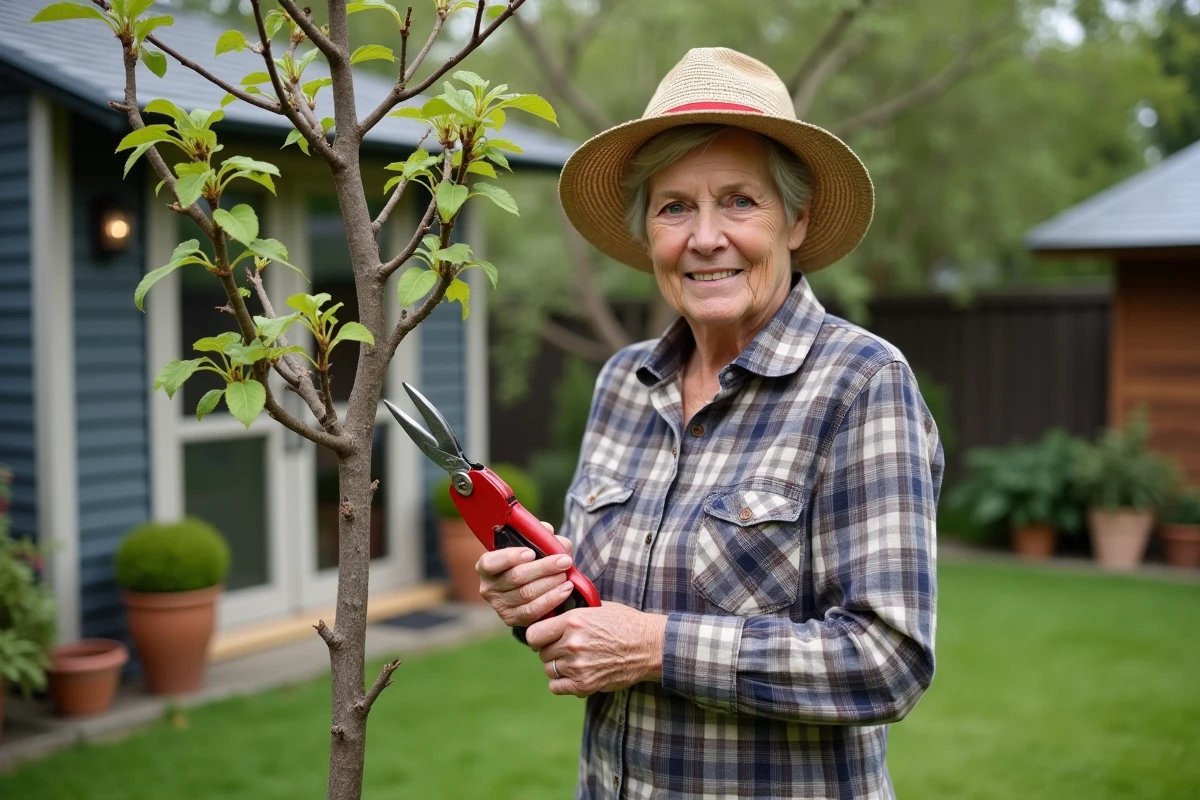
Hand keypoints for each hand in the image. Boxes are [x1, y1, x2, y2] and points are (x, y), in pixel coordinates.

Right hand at [476, 522, 575, 627]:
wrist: (531, 587)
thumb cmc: (530, 561)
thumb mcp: (532, 544)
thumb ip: (540, 535)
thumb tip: (548, 531)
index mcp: (486, 565)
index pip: (490, 562)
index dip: (510, 557)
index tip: (531, 553)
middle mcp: (488, 587)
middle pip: (516, 577)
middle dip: (543, 568)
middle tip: (564, 561)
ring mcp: (499, 606)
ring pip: (527, 594)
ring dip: (550, 584)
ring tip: (566, 575)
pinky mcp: (512, 619)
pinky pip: (533, 611)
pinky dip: (551, 599)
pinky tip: (565, 590)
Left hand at [526, 602, 666, 697]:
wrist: (650, 646)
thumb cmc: (626, 623)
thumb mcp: (599, 608)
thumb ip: (574, 612)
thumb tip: (554, 611)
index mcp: (573, 621)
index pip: (533, 634)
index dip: (538, 636)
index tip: (545, 638)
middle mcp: (572, 643)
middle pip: (542, 653)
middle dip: (551, 651)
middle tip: (565, 650)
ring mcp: (577, 665)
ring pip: (549, 670)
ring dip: (558, 667)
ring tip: (574, 662)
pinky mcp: (585, 684)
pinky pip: (556, 687)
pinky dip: (562, 684)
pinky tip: (574, 676)